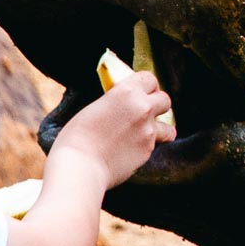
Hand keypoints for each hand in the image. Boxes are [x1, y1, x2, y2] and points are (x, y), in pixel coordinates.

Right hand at [48, 72, 174, 189]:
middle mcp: (142, 108)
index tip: (142, 92)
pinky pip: (155, 144)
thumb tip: (122, 105)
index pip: (149, 79)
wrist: (80, 167)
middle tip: (146, 111)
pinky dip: (147, 146)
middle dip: (157, 104)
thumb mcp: (94, 108)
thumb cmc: (76, 138)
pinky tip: (133, 150)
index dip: (146, 86)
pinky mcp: (148, 150)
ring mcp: (148, 130)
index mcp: (126, 92)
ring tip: (146, 134)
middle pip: (164, 99)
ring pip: (168, 126)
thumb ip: (114, 103)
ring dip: (159, 128)